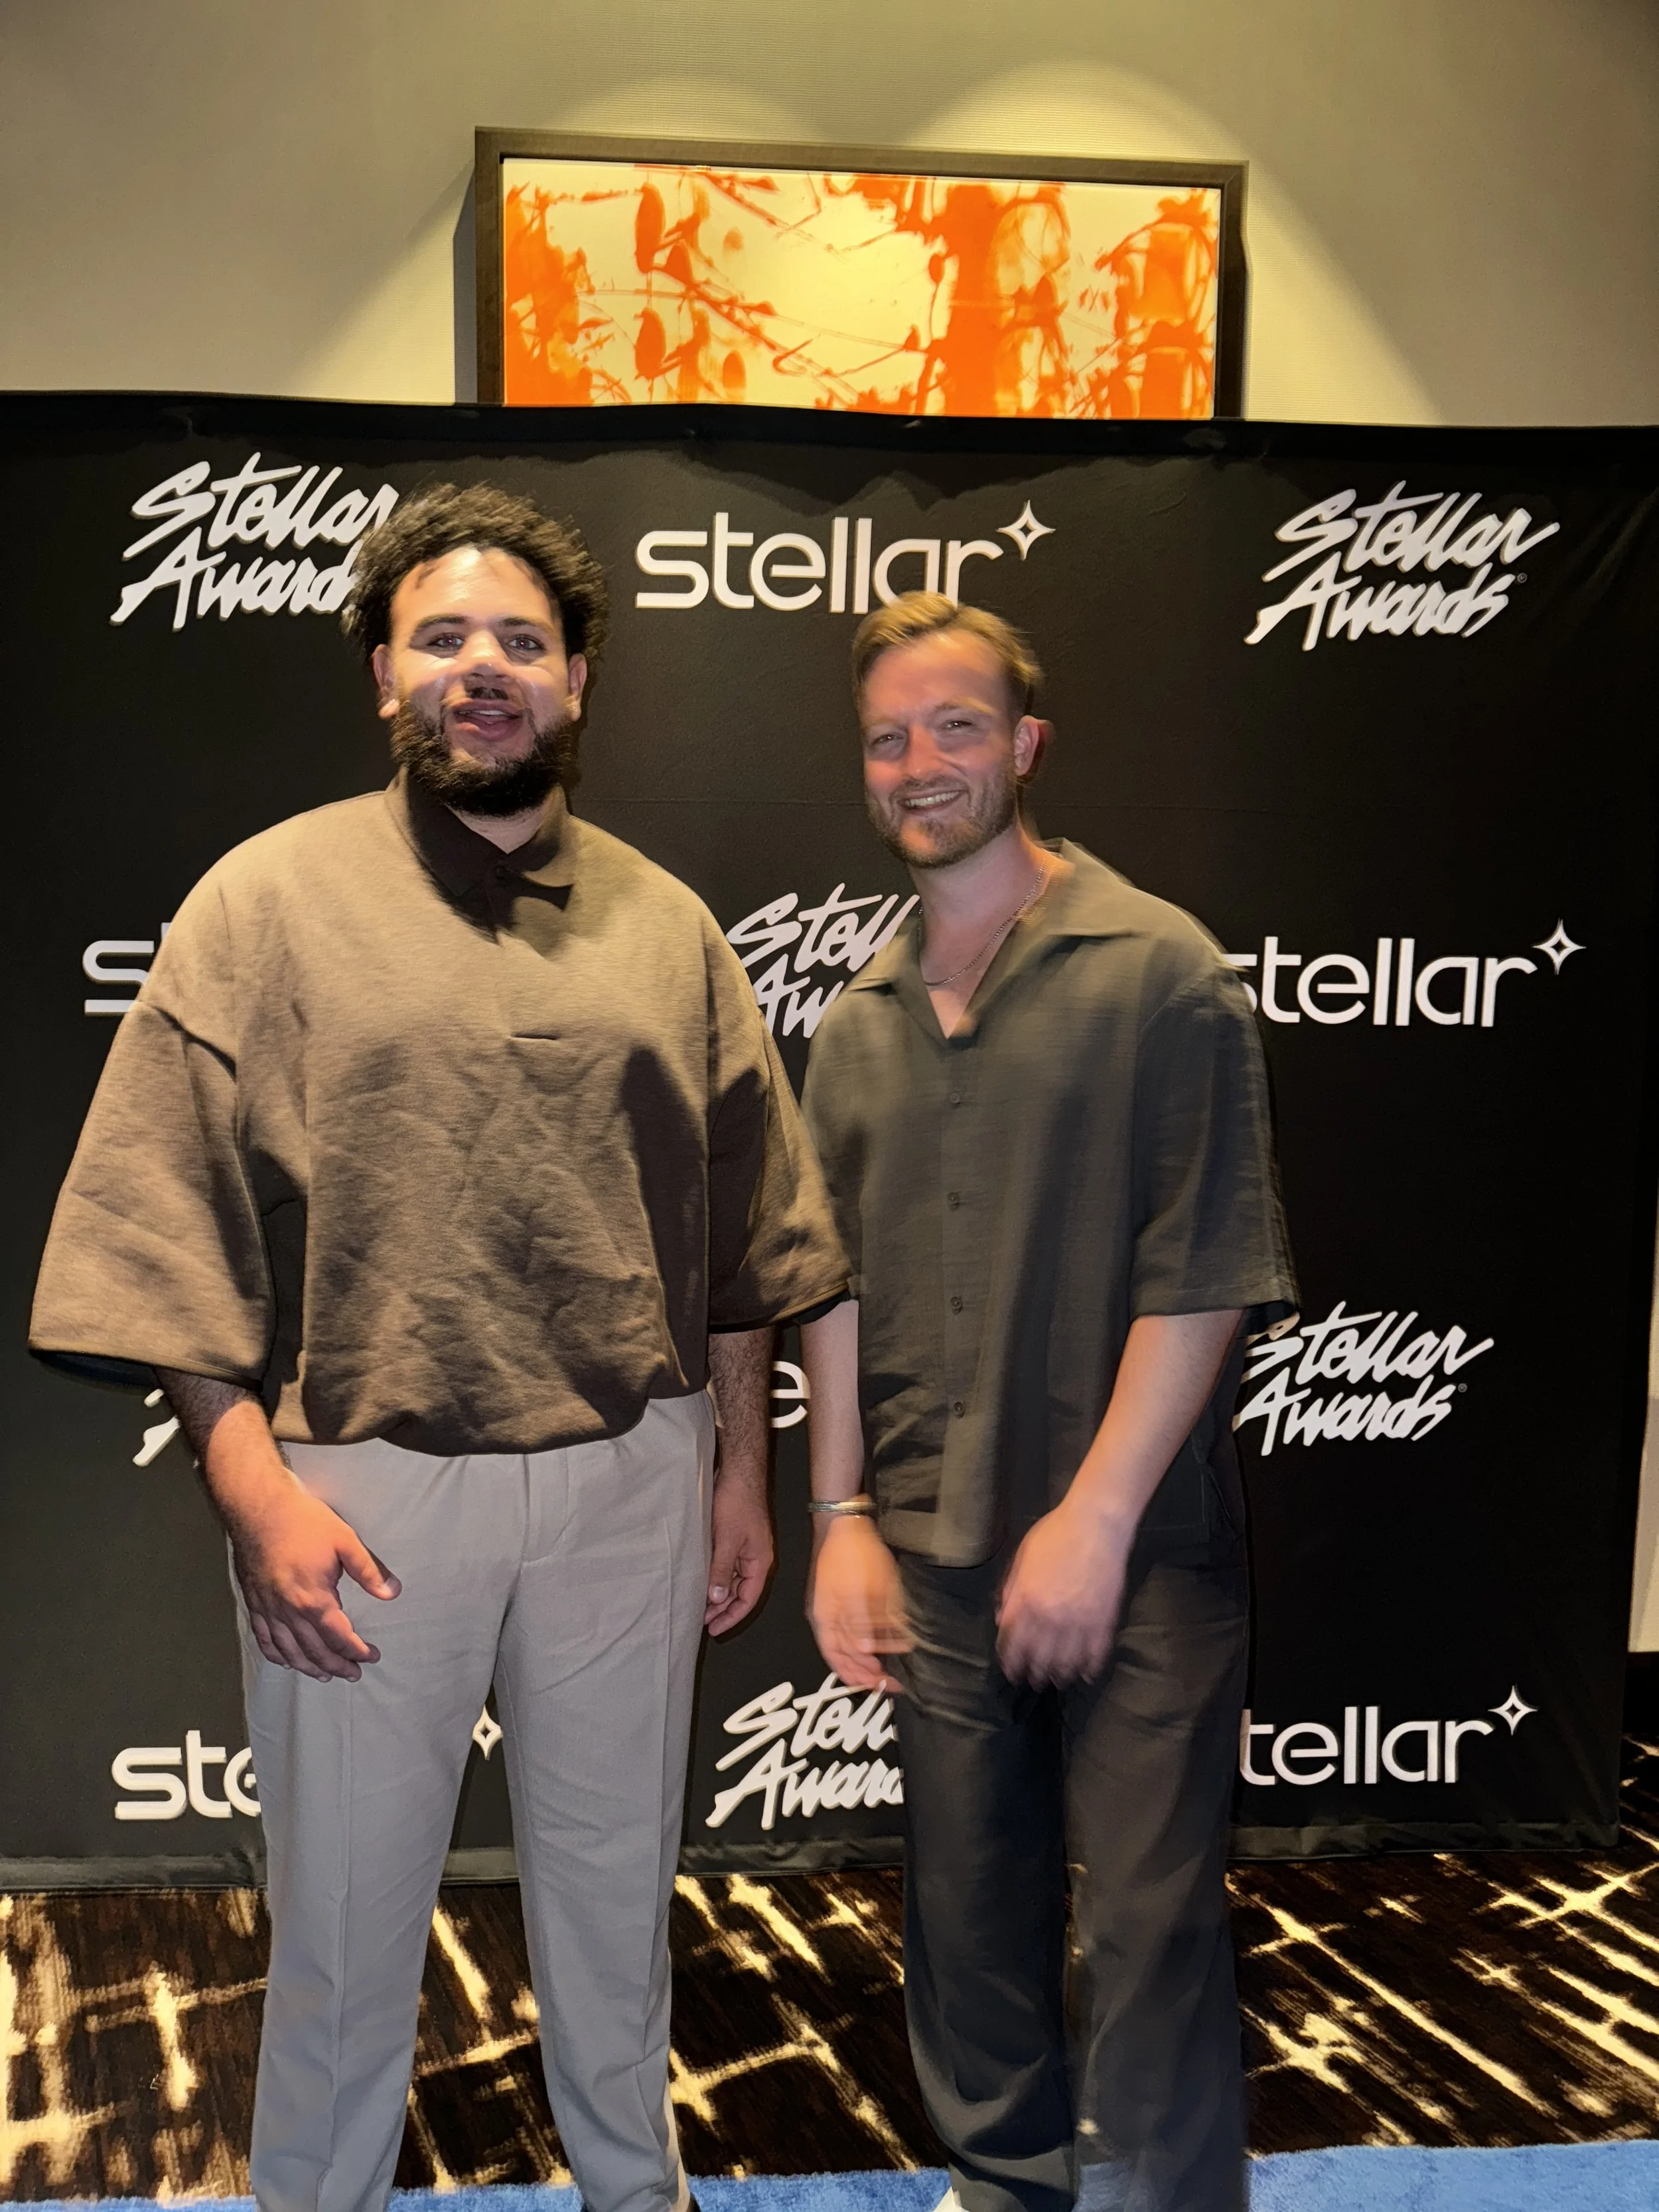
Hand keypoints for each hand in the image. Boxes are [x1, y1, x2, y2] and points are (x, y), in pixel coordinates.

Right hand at [229, 1484, 400, 1682]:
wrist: (258, 1508)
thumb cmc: (303, 1522)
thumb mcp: (345, 1541)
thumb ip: (369, 1571)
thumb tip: (392, 1593)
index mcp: (313, 1599)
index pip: (339, 1637)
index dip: (357, 1651)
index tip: (372, 1656)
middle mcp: (288, 1611)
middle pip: (315, 1651)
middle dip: (337, 1665)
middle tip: (353, 1673)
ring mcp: (267, 1609)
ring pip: (288, 1651)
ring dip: (308, 1667)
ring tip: (326, 1676)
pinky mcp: (253, 1602)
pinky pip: (263, 1638)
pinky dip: (276, 1655)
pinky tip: (286, 1660)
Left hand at [706, 1475, 773, 1632]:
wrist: (738, 1473)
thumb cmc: (737, 1503)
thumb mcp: (727, 1539)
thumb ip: (722, 1569)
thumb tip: (717, 1598)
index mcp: (760, 1562)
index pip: (748, 1599)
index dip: (731, 1616)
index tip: (714, 1629)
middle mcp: (755, 1559)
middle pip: (741, 1593)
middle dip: (723, 1608)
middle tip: (701, 1620)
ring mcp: (745, 1549)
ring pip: (732, 1580)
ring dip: (717, 1593)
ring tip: (698, 1604)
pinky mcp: (735, 1540)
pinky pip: (727, 1566)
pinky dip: (715, 1576)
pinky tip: (700, 1581)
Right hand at [808, 1516, 910, 1691]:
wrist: (848, 1523)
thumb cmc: (850, 1555)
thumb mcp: (857, 1590)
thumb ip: (860, 1622)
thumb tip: (866, 1651)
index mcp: (826, 1619)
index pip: (838, 1658)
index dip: (857, 1675)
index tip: (880, 1685)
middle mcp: (831, 1617)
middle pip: (845, 1654)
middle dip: (866, 1672)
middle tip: (889, 1683)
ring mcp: (840, 1606)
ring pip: (854, 1642)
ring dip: (872, 1657)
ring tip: (890, 1667)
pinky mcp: (854, 1595)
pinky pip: (863, 1625)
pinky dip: (877, 1636)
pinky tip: (892, 1640)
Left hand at [996, 1501, 1130, 1687]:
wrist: (1095, 1524)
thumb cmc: (1054, 1534)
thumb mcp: (1021, 1557)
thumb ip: (1010, 1590)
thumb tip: (1001, 1619)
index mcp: (1024, 1600)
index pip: (1011, 1642)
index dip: (1009, 1661)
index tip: (1010, 1671)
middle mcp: (1048, 1616)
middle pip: (1037, 1657)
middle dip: (1032, 1674)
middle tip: (1032, 1682)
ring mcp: (1077, 1621)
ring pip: (1065, 1661)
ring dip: (1059, 1675)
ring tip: (1057, 1681)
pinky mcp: (1103, 1620)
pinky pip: (1095, 1653)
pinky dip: (1090, 1667)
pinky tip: (1086, 1675)